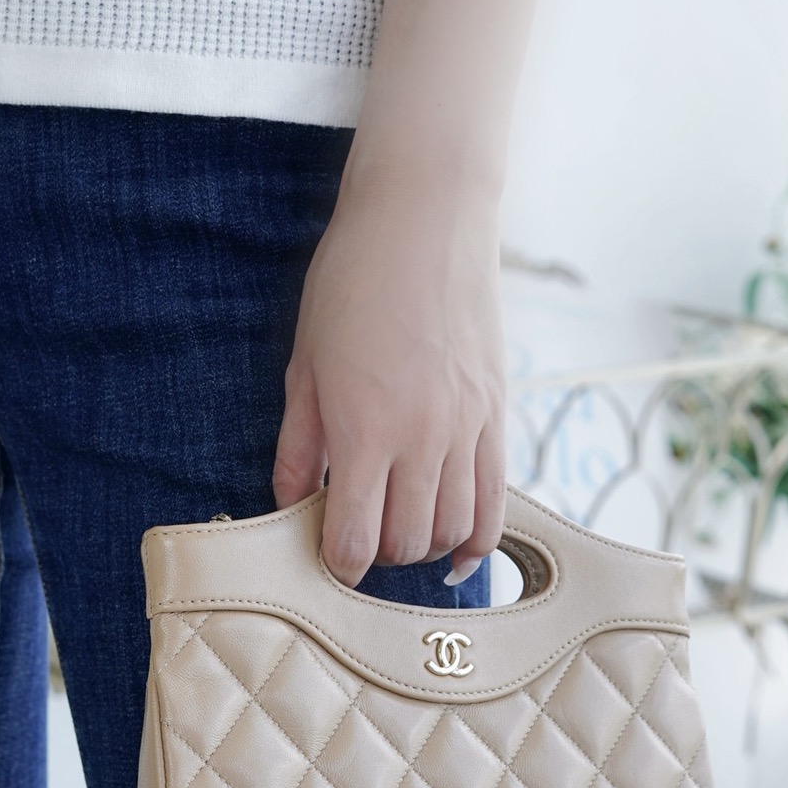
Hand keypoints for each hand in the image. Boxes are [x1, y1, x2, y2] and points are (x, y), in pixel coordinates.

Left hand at [272, 163, 506, 587]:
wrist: (424, 221)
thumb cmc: (351, 282)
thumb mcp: (305, 363)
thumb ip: (299, 444)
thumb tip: (289, 503)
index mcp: (364, 429)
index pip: (356, 542)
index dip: (338, 565)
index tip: (327, 559)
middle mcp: (422, 440)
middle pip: (407, 544)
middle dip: (378, 556)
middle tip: (358, 538)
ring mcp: (467, 430)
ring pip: (455, 531)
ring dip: (424, 547)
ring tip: (400, 532)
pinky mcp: (498, 415)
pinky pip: (498, 501)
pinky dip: (479, 538)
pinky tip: (458, 549)